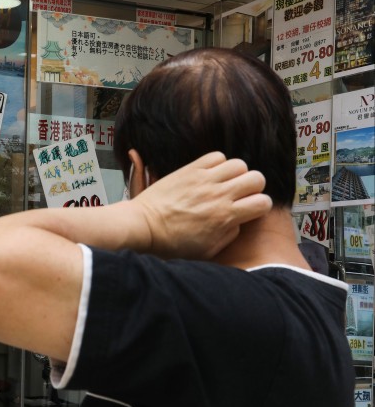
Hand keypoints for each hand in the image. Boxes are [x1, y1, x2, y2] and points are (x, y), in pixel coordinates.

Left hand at [129, 152, 271, 259]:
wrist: (143, 226)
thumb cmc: (171, 243)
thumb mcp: (207, 250)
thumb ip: (229, 234)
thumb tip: (239, 220)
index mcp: (225, 217)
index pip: (264, 202)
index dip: (260, 206)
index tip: (249, 209)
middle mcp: (219, 195)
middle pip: (257, 178)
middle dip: (253, 187)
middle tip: (240, 194)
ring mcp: (204, 180)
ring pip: (239, 164)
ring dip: (236, 173)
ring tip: (224, 183)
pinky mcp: (190, 170)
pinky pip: (216, 156)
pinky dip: (218, 163)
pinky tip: (210, 174)